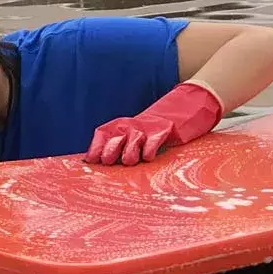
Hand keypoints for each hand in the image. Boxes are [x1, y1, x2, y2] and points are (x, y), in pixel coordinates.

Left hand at [85, 81, 223, 165]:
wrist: (182, 109)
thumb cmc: (153, 130)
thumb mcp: (134, 136)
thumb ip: (120, 147)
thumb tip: (102, 164)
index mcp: (121, 126)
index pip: (102, 134)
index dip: (95, 147)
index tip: (90, 161)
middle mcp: (132, 125)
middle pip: (115, 137)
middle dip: (109, 150)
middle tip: (107, 161)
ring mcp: (148, 127)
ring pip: (133, 140)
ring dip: (129, 152)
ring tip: (129, 161)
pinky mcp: (164, 130)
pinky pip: (154, 140)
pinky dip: (150, 150)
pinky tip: (148, 157)